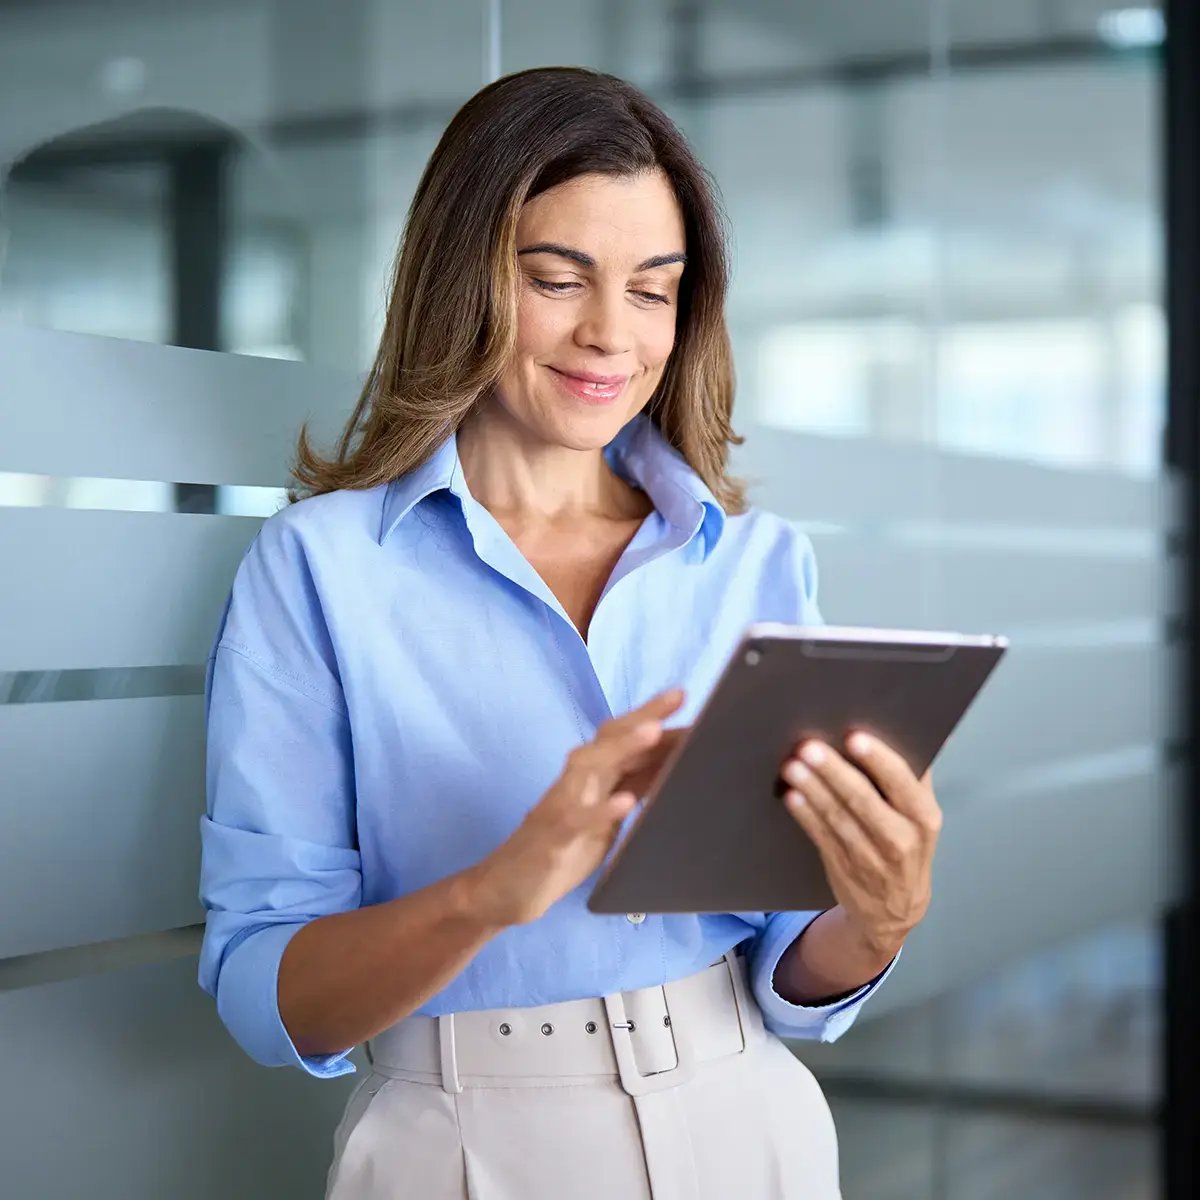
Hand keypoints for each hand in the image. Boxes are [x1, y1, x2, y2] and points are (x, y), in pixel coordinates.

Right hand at [469, 688, 687, 926]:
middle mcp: (575, 783)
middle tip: (677, 695)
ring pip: (590, 766)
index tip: (683, 698)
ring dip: (623, 747)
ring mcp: (561, 807)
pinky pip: (575, 819)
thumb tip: (673, 766)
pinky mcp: (552, 838)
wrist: (503, 888)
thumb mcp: (605, 818)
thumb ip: (632, 789)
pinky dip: (600, 810)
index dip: (653, 718)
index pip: (621, 738)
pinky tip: (625, 801)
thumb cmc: (560, 850)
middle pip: (609, 740)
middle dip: (643, 716)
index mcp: (590, 778)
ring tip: (654, 731)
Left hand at [779, 731, 940, 956]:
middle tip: (809, 747)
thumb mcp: (921, 815)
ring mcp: (871, 856)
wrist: (895, 910)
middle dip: (834, 771)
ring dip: (813, 790)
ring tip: (792, 766)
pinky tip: (792, 795)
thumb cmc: (907, 844)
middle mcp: (901, 838)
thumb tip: (931, 729)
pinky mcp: (843, 867)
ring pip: (839, 818)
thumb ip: (915, 777)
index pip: (903, 783)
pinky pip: (822, 836)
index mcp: (924, 817)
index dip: (878, 760)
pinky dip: (805, 815)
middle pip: (865, 800)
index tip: (853, 737)